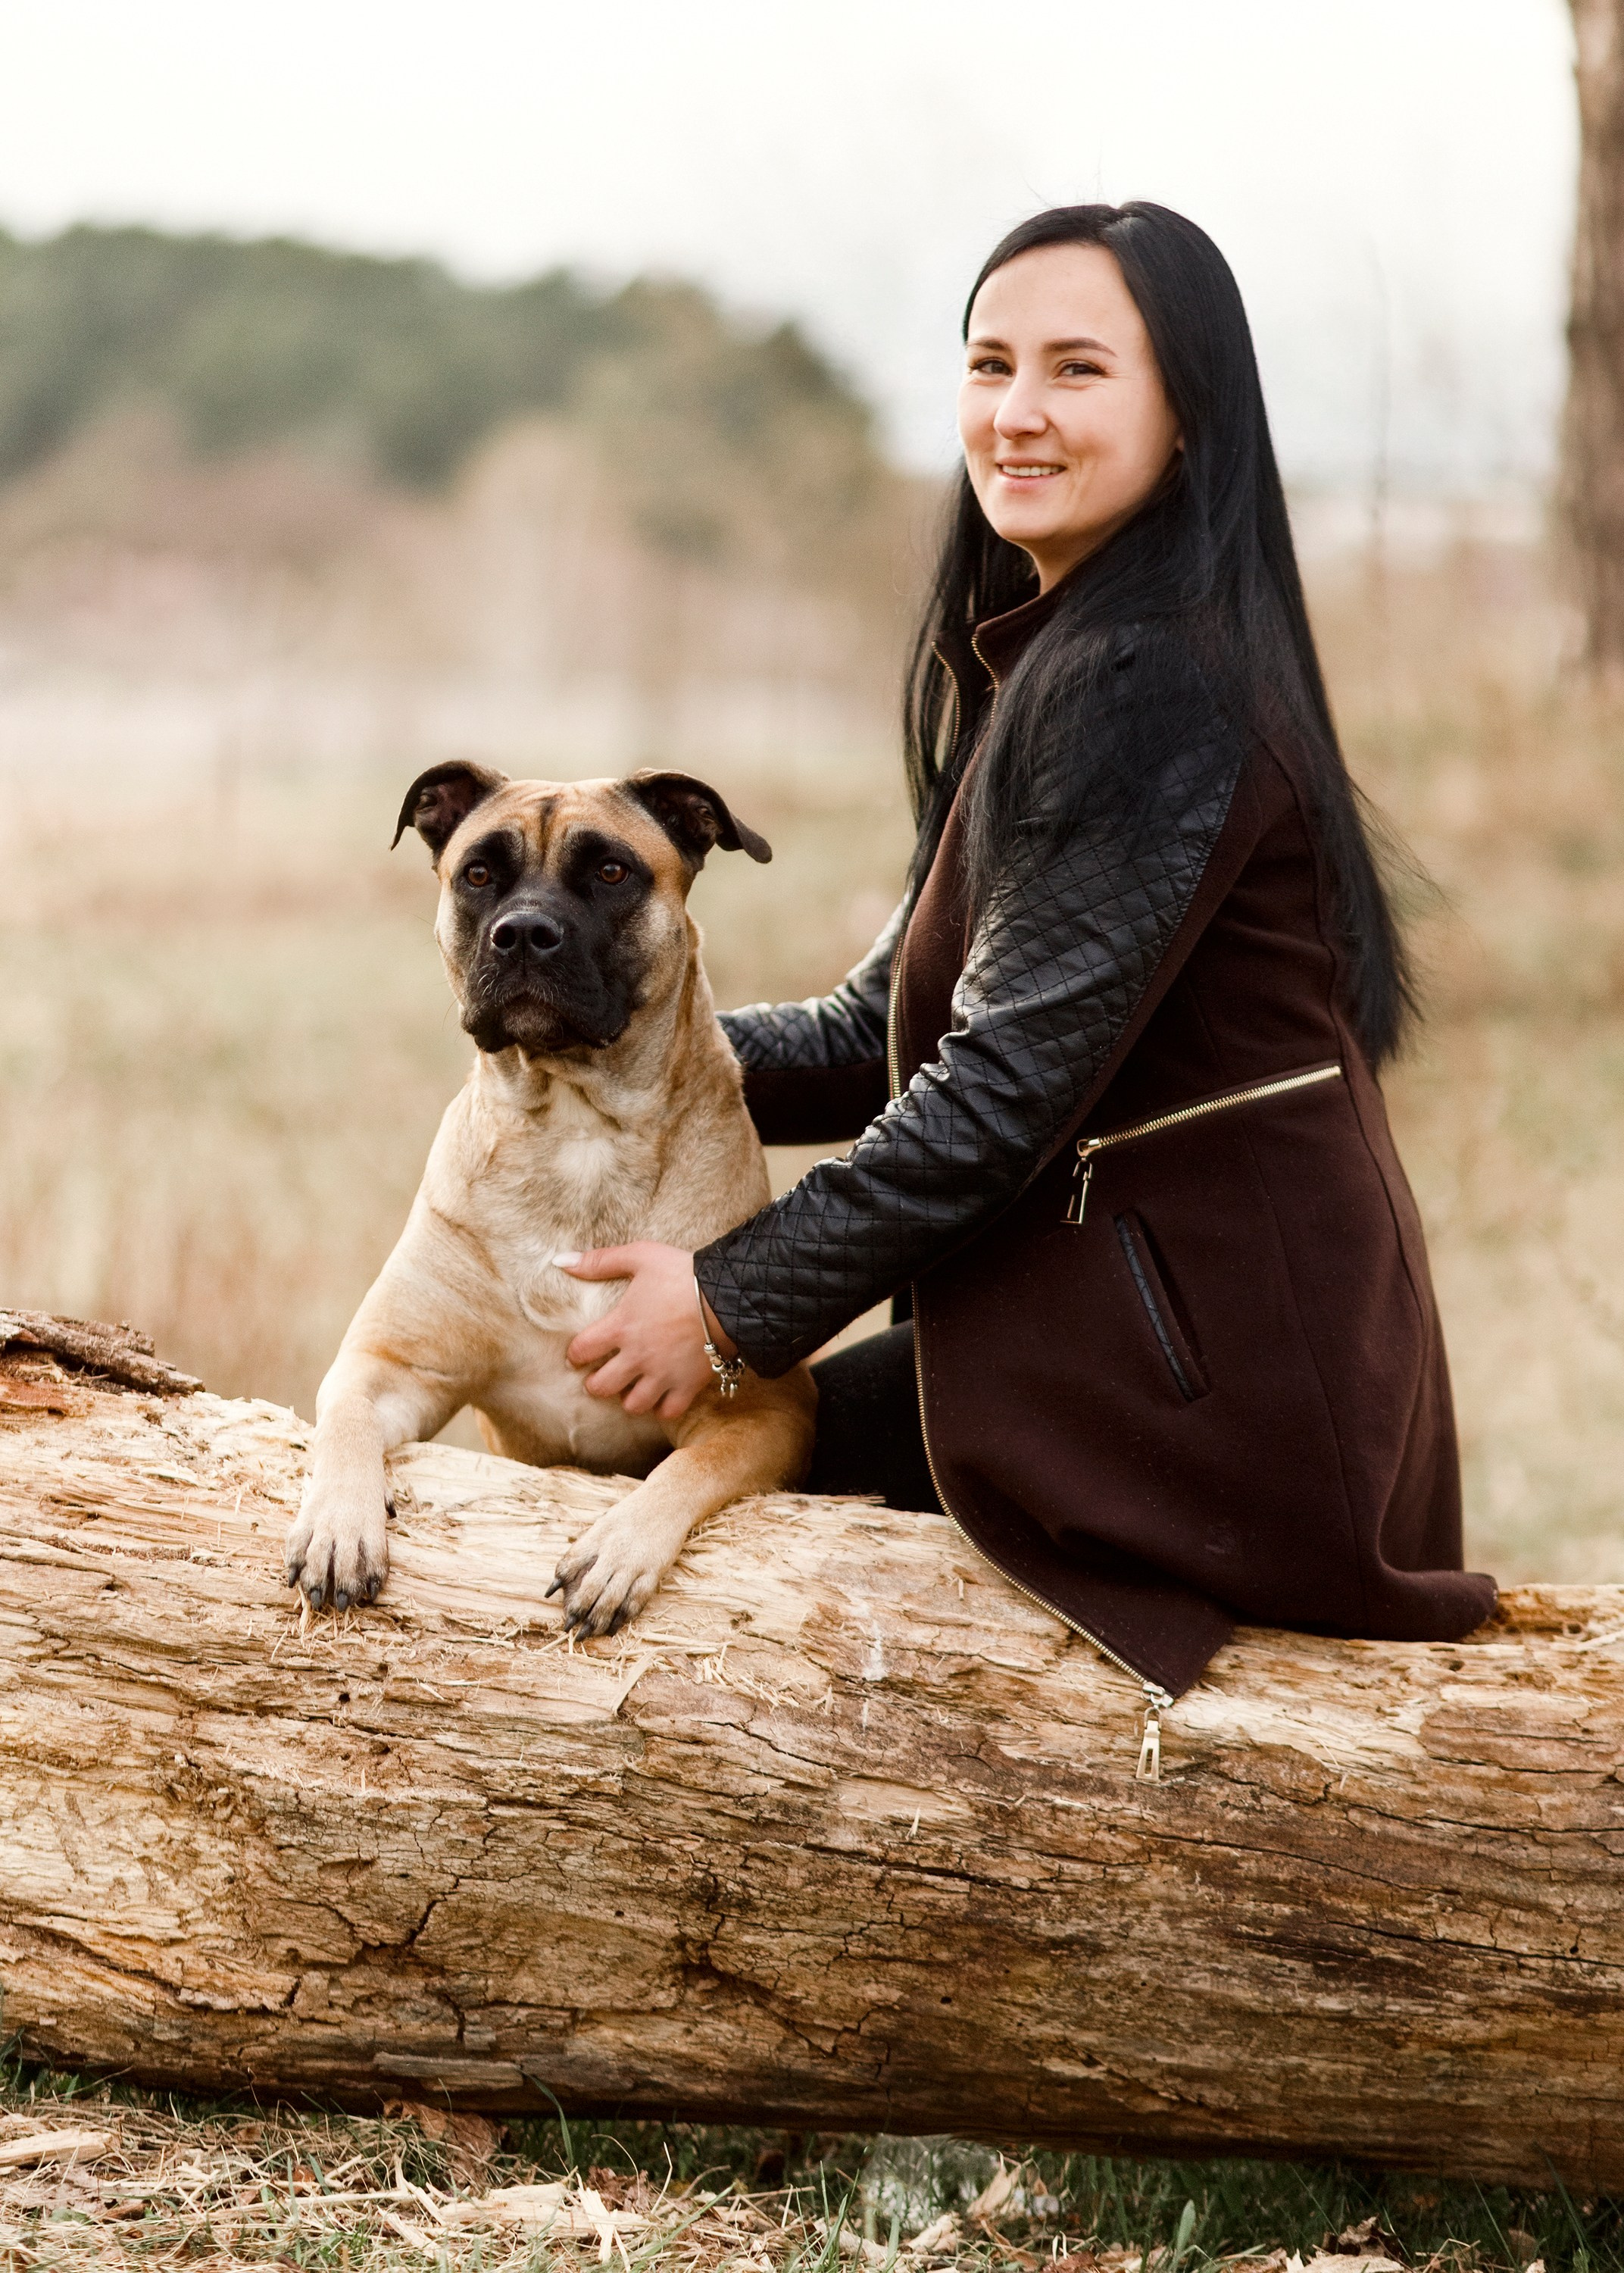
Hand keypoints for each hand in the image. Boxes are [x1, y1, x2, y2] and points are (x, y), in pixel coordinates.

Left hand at [559, 1242, 736, 1420]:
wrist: (728, 1295)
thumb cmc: (682, 1273)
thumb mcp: (640, 1256)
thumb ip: (600, 1260)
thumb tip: (561, 1261)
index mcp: (620, 1326)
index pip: (581, 1350)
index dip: (575, 1354)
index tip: (579, 1354)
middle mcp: (637, 1356)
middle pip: (601, 1386)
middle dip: (596, 1384)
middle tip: (600, 1376)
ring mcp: (663, 1375)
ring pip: (633, 1405)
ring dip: (628, 1398)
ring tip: (631, 1388)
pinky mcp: (688, 1385)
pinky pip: (668, 1412)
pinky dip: (662, 1408)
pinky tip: (662, 1396)